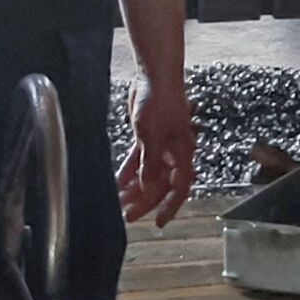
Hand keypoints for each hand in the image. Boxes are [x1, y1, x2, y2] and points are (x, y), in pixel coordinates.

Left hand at [117, 75, 197, 229]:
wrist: (155, 76)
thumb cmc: (161, 101)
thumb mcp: (152, 135)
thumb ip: (151, 163)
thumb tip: (148, 187)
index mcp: (182, 153)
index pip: (180, 188)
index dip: (171, 207)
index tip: (159, 222)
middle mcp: (173, 153)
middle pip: (161, 184)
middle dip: (145, 201)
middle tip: (128, 215)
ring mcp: (161, 145)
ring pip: (148, 174)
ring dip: (134, 188)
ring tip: (118, 202)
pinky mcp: (147, 137)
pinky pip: (139, 161)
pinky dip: (128, 172)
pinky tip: (117, 183)